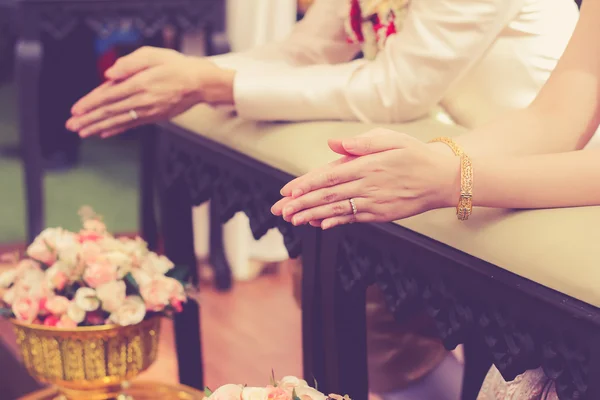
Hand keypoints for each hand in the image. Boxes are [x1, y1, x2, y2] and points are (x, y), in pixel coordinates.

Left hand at [66, 46, 234, 137]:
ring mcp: (149, 112)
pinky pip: (132, 125)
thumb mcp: (153, 55)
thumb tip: (108, 74)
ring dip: (98, 127)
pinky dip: (117, 129)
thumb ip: (129, 63)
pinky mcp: (155, 117)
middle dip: (89, 120)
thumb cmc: (176, 66)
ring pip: (119, 121)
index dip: (90, 103)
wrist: (200, 84)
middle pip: (110, 112)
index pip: (109, 96)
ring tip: (82, 133)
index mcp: (140, 84)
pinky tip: (104, 133)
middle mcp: (142, 101)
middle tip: (72, 126)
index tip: (75, 110)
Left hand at [271, 128, 459, 228]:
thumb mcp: (390, 139)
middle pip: (327, 195)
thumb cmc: (414, 154)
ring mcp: (374, 203)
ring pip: (337, 209)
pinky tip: (320, 224)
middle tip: (280, 210)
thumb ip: (361, 143)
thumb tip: (334, 144)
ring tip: (293, 220)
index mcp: (367, 165)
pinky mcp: (381, 215)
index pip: (329, 175)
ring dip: (312, 215)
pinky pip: (353, 218)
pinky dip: (335, 221)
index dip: (306, 184)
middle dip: (301, 203)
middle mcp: (367, 186)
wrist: (443, 178)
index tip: (287, 191)